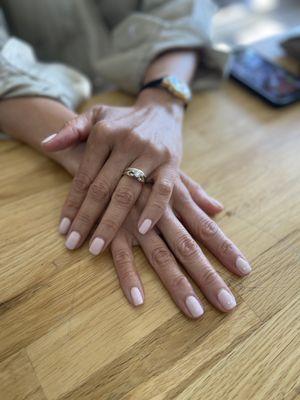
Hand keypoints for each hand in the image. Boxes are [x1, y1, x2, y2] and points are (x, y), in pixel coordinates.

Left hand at [42, 90, 185, 253]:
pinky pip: (162, 191)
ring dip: (111, 223)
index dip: (72, 204)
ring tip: (98, 246)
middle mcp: (126, 142)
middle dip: (86, 219)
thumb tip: (45, 145)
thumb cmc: (124, 119)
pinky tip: (141, 230)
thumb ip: (71, 130)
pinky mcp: (171, 163)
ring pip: (127, 193)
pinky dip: (152, 210)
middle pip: (102, 189)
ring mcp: (150, 154)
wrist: (162, 111)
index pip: (84, 176)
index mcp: (104, 133)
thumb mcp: (96, 116)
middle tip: (74, 244)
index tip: (62, 229)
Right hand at [58, 145, 250, 317]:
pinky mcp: (112, 226)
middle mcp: (161, 213)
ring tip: (194, 310)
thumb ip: (193, 192)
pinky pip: (120, 254)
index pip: (206, 228)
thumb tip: (219, 208)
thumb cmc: (133, 162)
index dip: (226, 248)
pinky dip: (129, 276)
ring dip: (177, 284)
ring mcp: (137, 221)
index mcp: (175, 201)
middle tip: (227, 304)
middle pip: (190, 248)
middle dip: (209, 276)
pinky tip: (138, 300)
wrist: (95, 148)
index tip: (244, 270)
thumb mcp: (166, 173)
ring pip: (161, 256)